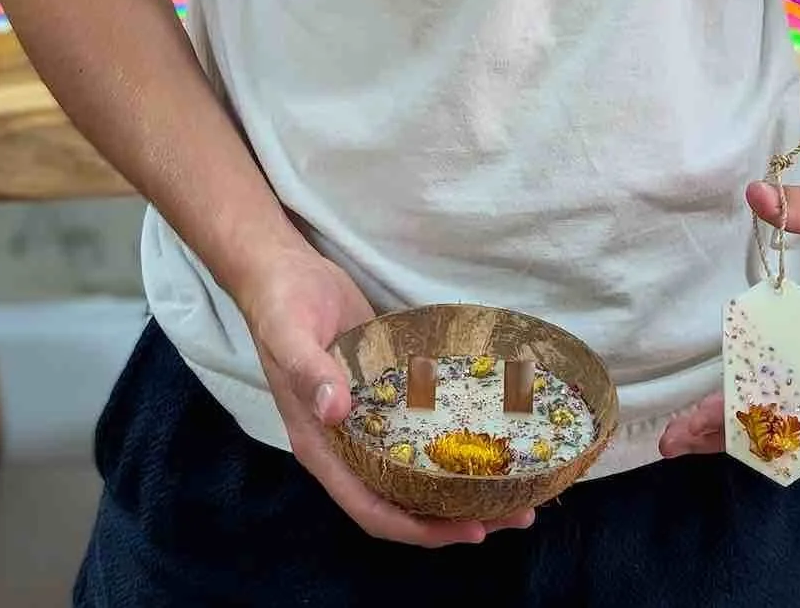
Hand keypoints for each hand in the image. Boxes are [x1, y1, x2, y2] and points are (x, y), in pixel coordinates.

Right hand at [241, 248, 536, 546]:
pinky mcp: (386, 395)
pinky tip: (490, 436)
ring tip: (518, 487)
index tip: (467, 530)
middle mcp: (346, 445)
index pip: (370, 507)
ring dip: (462, 484)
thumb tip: (335, 410)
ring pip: (417, 471)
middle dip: (455, 515)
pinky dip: (453, 442)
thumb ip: (309, 370)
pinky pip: (421, 432)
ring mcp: (368, 422)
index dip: (417, 527)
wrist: (283, 270)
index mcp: (321, 446)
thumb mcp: (290, 332)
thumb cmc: (282, 303)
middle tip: (517, 512)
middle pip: (403, 500)